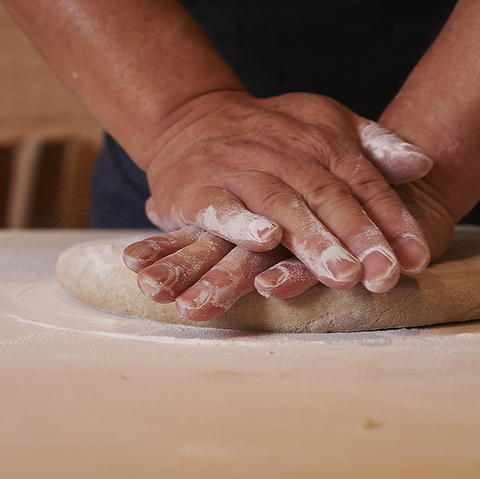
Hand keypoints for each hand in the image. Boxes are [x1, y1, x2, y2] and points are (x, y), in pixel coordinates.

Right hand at [143, 90, 430, 292]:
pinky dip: (243, 222)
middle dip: (358, 237)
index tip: (414, 257)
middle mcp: (281, 154)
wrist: (192, 117)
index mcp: (317, 140)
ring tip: (340, 273)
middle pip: (326, 196)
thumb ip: (371, 145)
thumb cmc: (264, 131)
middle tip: (383, 275)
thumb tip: (421, 165)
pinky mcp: (199, 190)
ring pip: (281, 204)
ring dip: (312, 239)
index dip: (390, 219)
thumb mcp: (321, 123)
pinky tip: (265, 239)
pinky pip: (222, 207)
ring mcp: (238, 170)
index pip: (362, 181)